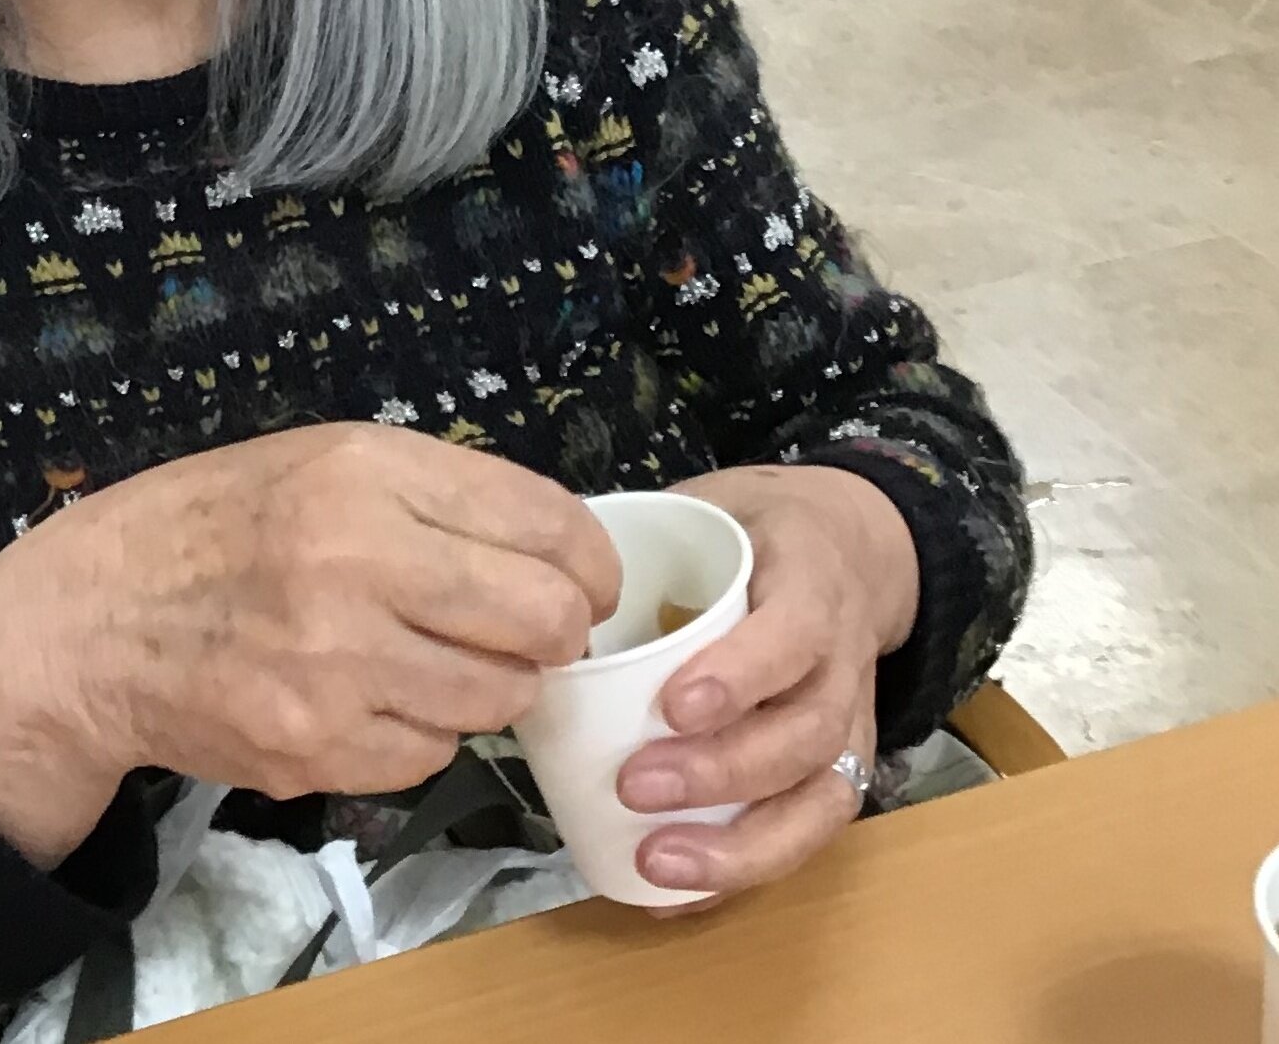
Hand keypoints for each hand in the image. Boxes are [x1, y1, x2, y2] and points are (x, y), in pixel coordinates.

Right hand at [0, 425, 620, 866]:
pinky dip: (421, 733)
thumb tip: (560, 549)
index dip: (590, 563)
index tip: (586, 581)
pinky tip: (370, 697)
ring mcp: (335, 664)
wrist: (95, 619)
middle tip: (524, 632)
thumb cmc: (218, 525)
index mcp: (364, 471)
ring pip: (500, 698)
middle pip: (545, 619)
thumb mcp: (321, 461)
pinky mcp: (316, 749)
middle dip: (556, 632)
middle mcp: (356, 561)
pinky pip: (431, 754)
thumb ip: (436, 493)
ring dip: (488, 686)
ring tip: (433, 660)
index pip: (547, 522)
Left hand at [617, 464, 920, 908]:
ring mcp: (851, 723)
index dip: (740, 677)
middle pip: (806, 734)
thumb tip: (548, 586)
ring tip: (656, 862)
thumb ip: (650, 539)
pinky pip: (807, 832)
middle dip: (721, 772)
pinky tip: (673, 894)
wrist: (850, 549)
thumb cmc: (758, 530)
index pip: (794, 635)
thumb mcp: (714, 504)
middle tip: (633, 785)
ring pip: (819, 800)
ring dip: (738, 846)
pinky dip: (743, 870)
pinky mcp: (841, 770)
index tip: (671, 705)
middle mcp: (843, 663)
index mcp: (812, 583)